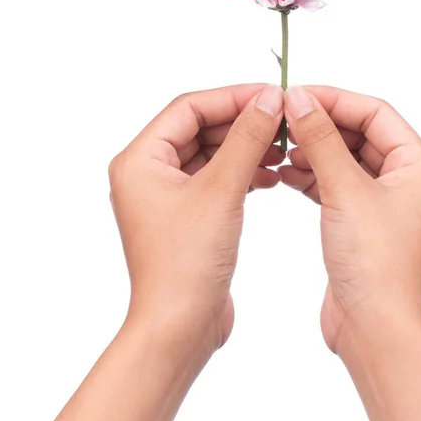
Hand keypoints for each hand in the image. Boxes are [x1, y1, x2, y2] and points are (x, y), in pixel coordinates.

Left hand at [109, 83, 283, 356]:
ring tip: (280, 150)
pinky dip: (242, 174)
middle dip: (241, 124)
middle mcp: (148, 174)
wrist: (181, 325)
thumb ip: (246, 138)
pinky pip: (216, 180)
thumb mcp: (222, 190)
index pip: (189, 108)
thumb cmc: (186, 263)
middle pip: (200, 129)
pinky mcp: (188, 217)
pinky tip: (269, 177)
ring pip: (211, 155)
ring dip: (245, 149)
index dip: (231, 97)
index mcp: (140, 160)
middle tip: (280, 121)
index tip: (269, 95)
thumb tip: (268, 98)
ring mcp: (168, 197)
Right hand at [279, 86, 420, 352]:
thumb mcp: (345, 190)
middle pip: (360, 134)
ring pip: (345, 159)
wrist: (373, 327)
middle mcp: (406, 181)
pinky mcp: (361, 222)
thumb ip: (321, 140)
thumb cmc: (374, 265)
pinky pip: (336, 184)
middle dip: (321, 126)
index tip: (296, 95)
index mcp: (419, 167)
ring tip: (282, 149)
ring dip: (314, 151)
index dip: (335, 100)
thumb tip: (299, 99)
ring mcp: (383, 203)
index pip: (375, 113)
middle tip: (283, 120)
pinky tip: (287, 174)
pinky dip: (312, 176)